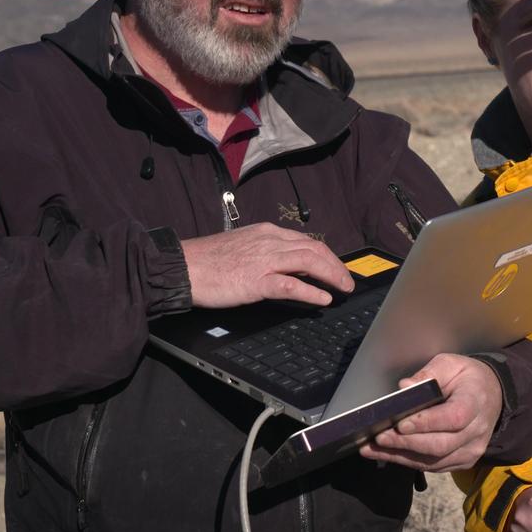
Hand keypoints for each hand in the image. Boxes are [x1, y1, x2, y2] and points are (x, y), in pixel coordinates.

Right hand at [179, 223, 352, 307]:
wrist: (184, 266)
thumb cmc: (208, 260)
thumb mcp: (243, 246)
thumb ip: (266, 252)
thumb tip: (287, 266)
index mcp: (267, 232)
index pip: (306, 240)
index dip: (327, 255)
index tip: (336, 267)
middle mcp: (270, 241)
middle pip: (314, 249)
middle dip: (336, 265)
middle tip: (347, 281)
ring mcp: (264, 260)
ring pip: (309, 262)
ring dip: (332, 275)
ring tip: (343, 289)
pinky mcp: (256, 280)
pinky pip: (291, 285)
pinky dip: (311, 292)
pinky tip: (323, 299)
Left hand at [358, 353, 503, 471]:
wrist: (492, 396)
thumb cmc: (467, 378)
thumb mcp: (450, 364)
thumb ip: (429, 373)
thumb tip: (404, 387)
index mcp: (476, 401)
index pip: (453, 418)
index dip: (426, 423)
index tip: (400, 423)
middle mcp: (477, 431)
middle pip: (440, 445)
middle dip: (406, 443)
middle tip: (378, 437)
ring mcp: (471, 450)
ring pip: (434, 461)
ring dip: (401, 456)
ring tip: (372, 449)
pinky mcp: (463, 461)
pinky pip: (434, 466)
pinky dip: (408, 461)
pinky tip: (388, 454)